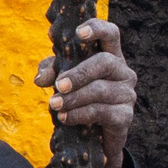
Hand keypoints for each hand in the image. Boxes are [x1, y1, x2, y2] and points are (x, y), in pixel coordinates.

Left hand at [35, 20, 135, 167]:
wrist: (93, 139)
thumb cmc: (77, 100)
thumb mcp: (62, 82)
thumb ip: (51, 72)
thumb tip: (41, 78)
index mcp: (110, 57)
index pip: (111, 34)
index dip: (97, 28)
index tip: (79, 33)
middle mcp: (123, 72)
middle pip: (105, 62)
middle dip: (79, 73)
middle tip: (59, 85)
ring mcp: (127, 94)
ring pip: (100, 90)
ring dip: (74, 98)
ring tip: (54, 105)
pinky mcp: (125, 116)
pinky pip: (102, 112)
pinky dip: (80, 114)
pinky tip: (65, 118)